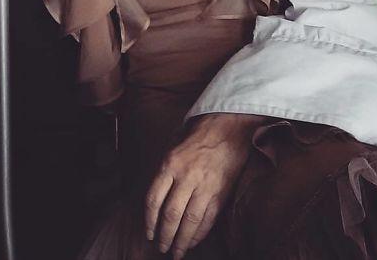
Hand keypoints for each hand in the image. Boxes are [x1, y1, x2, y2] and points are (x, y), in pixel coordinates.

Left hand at [145, 113, 265, 258]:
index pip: (153, 199)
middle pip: (170, 214)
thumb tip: (157, 199)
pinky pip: (208, 219)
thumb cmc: (197, 136)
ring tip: (176, 253)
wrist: (228, 128)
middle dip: (164, 235)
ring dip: (181, 241)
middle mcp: (186, 176)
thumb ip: (164, 171)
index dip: (149, 220)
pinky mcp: (220, 193)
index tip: (148, 233)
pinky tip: (193, 242)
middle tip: (161, 248)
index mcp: (170, 163)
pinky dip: (199, 234)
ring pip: (190, 221)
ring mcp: (205, 186)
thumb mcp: (172, 146)